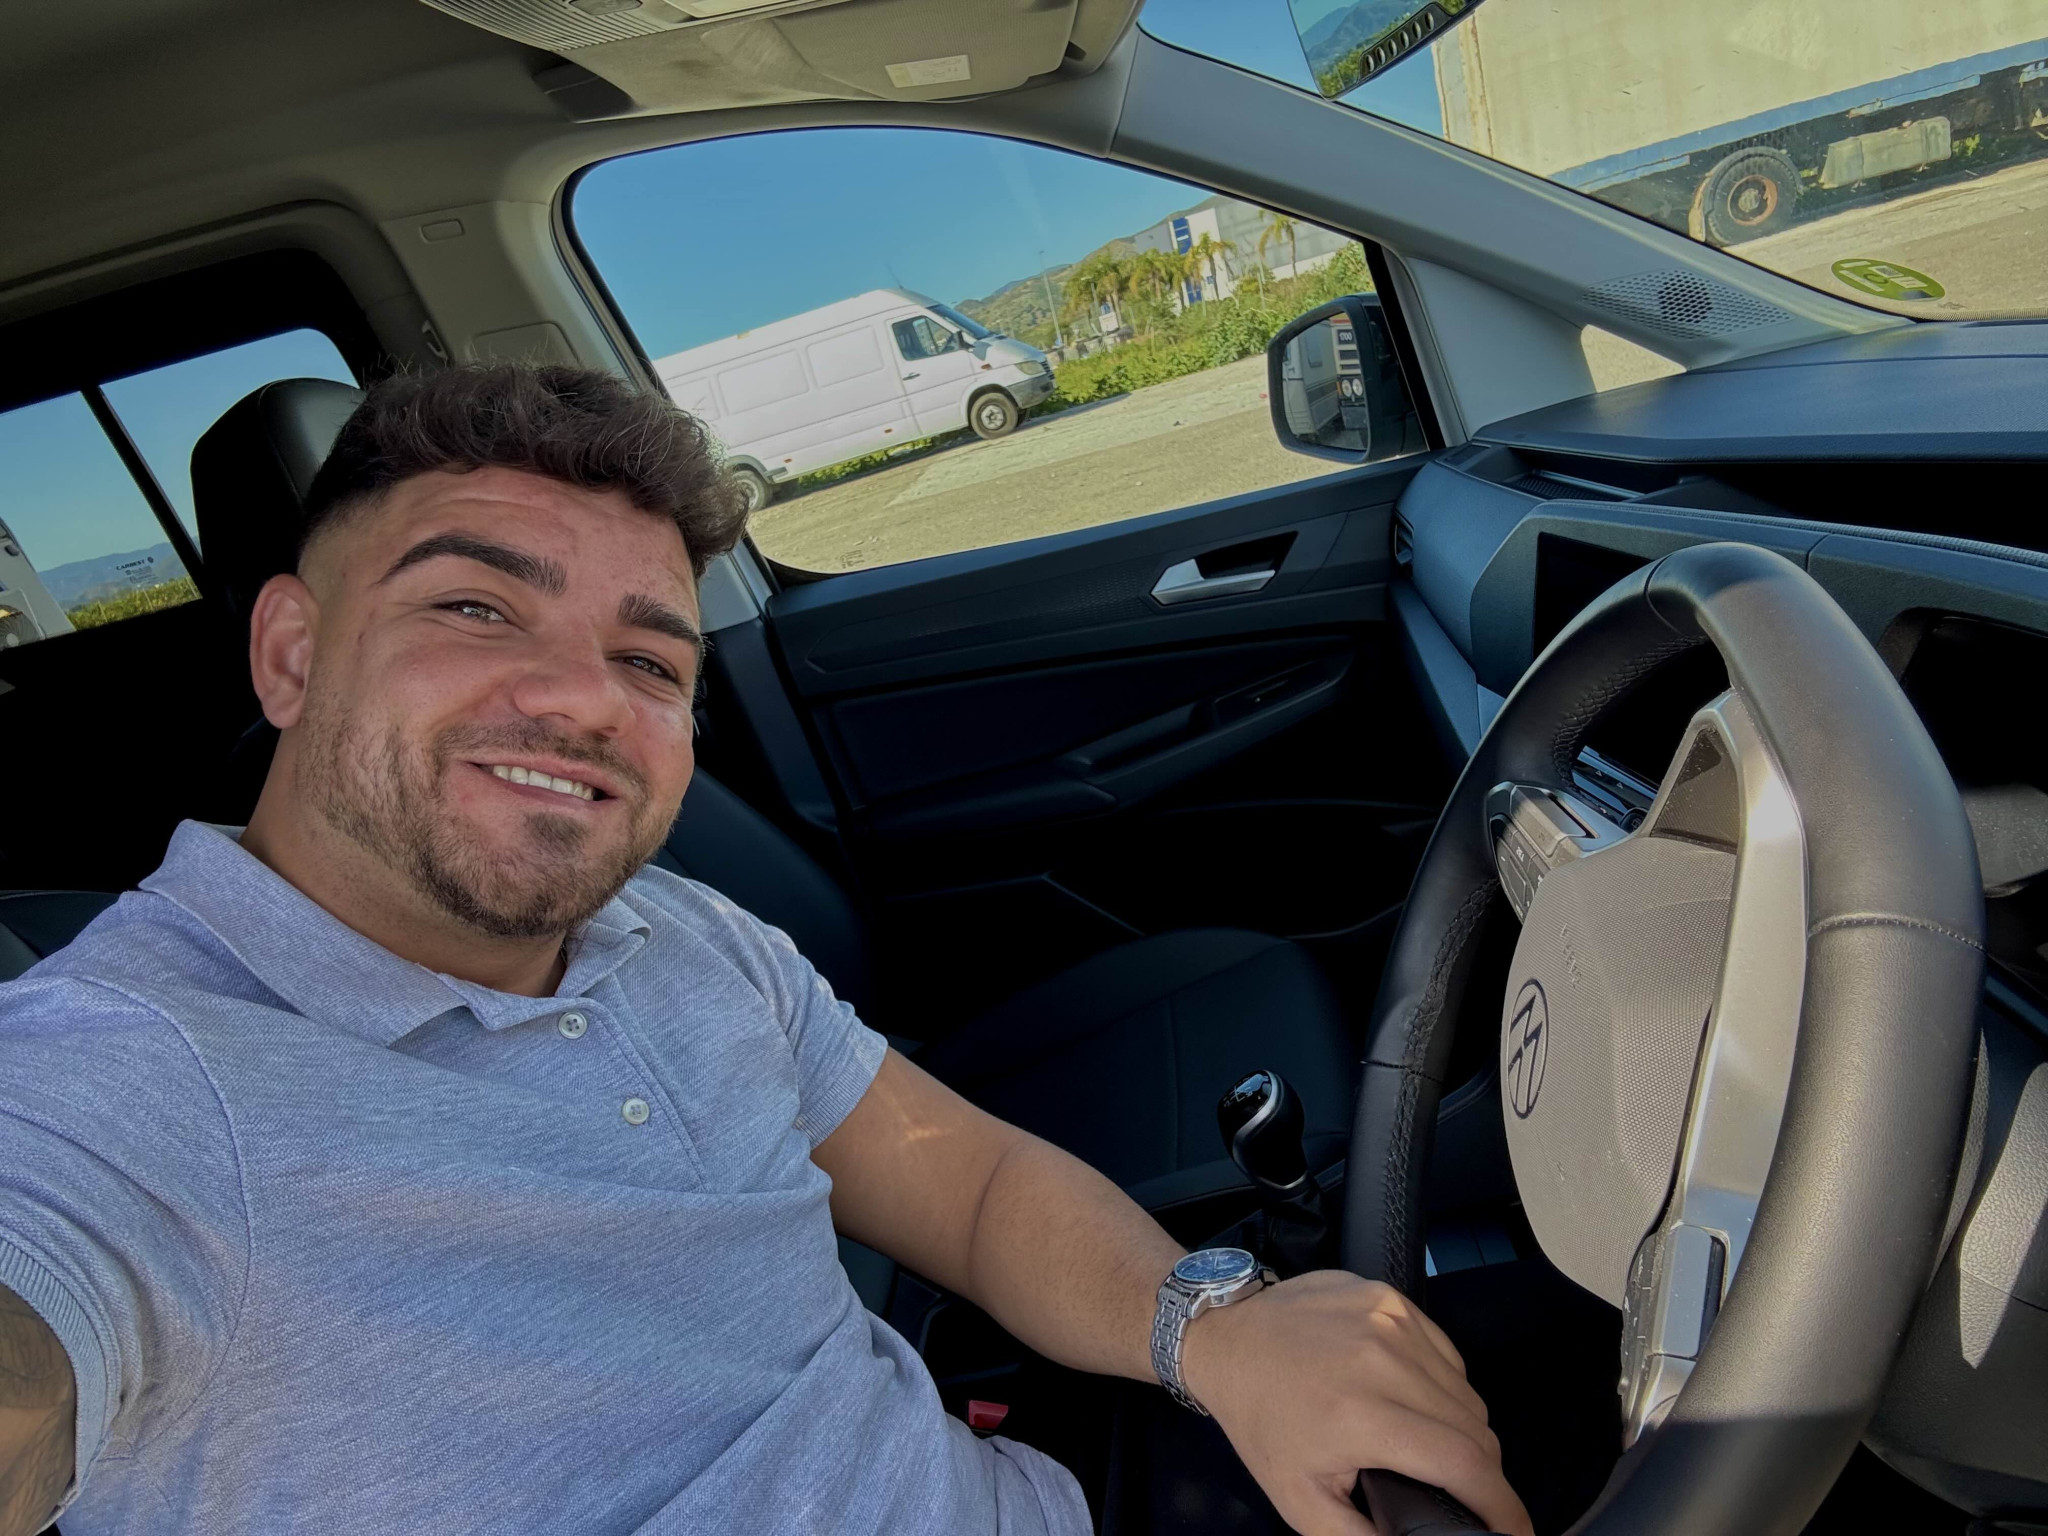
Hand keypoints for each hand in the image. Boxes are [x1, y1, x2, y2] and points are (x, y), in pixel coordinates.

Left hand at [1179, 1269, 1532, 1535]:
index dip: (1503, 1507)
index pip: (1465, 1464)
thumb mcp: (1300, 1501)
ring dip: (1464, 1431)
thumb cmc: (1261, 1420)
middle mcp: (1385, 1358)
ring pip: (1468, 1393)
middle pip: (1476, 1431)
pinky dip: (1445, 1387)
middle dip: (1482, 1476)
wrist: (1226, 1338)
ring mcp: (1391, 1319)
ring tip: (1432, 1449)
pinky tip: (1413, 1399)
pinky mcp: (1391, 1297)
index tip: (1517, 1532)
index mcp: (1363, 1413)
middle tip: (1464, 1497)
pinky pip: (1448, 1356)